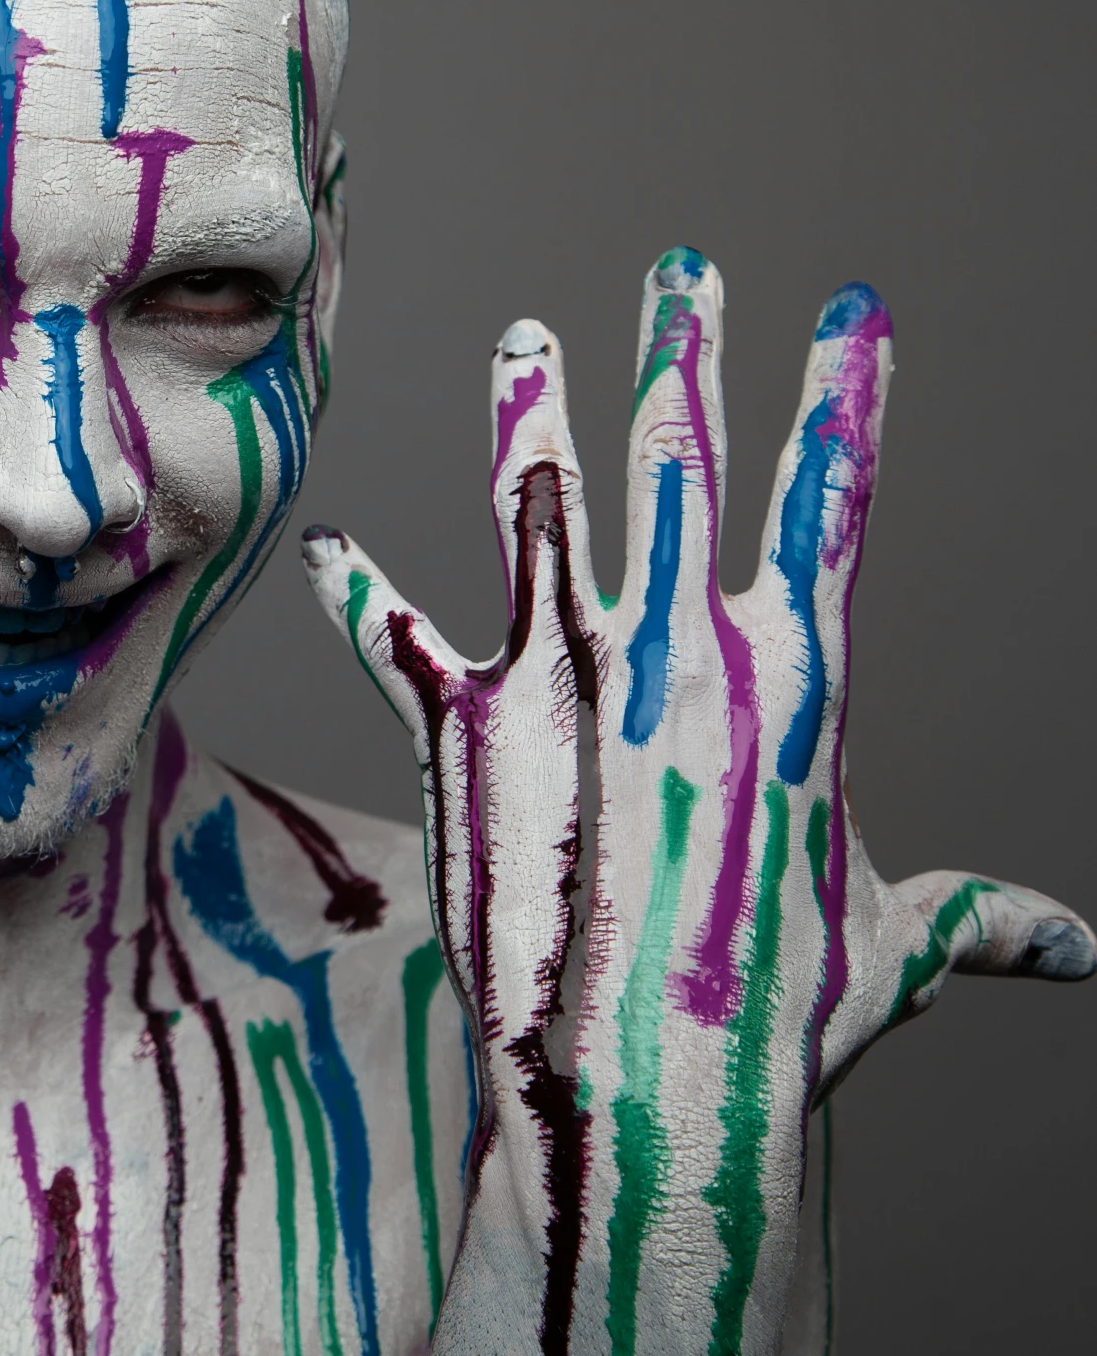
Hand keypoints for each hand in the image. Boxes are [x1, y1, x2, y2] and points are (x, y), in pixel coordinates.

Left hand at [302, 250, 1091, 1355]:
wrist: (643, 1087)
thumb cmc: (779, 1022)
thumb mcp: (892, 948)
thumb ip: (980, 920)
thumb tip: (1083, 953)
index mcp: (793, 681)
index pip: (830, 502)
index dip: (843, 397)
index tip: (852, 308)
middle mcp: (676, 652)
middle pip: (682, 462)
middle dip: (685, 355)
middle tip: (685, 268)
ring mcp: (564, 677)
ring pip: (540, 505)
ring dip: (528, 413)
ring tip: (524, 338)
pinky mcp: (465, 729)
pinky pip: (396, 641)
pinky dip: (360, 600)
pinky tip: (333, 557)